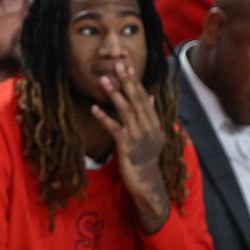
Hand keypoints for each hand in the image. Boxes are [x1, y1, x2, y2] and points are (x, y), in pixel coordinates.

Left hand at [91, 63, 171, 233]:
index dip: (135, 81)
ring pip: (127, 111)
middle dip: (127, 82)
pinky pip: (115, 128)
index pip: (144, 98)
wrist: (148, 184)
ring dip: (115, 94)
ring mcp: (140, 137)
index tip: (127, 66)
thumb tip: (150, 96)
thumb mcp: (152, 135)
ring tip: (104, 79)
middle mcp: (150, 128)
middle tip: (118, 65)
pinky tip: (94, 108)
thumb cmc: (146, 158)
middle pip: (137, 100)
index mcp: (155, 124)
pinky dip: (104, 117)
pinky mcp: (128, 147)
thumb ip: (150, 115)